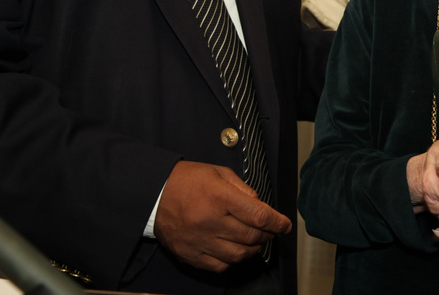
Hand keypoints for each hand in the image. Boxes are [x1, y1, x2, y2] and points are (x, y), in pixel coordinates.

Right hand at [153, 160, 291, 271]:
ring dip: (253, 250)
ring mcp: (200, 240)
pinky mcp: (190, 254)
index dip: (278, 223)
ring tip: (255, 241)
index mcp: (220, 198)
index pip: (259, 215)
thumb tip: (260, 205)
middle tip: (270, 231)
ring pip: (239, 254)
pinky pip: (219, 265)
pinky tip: (235, 250)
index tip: (286, 225)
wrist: (153, 194)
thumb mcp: (219, 173)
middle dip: (267, 235)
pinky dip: (233, 260)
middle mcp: (211, 221)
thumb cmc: (187, 180)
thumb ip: (243, 189)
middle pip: (251, 236)